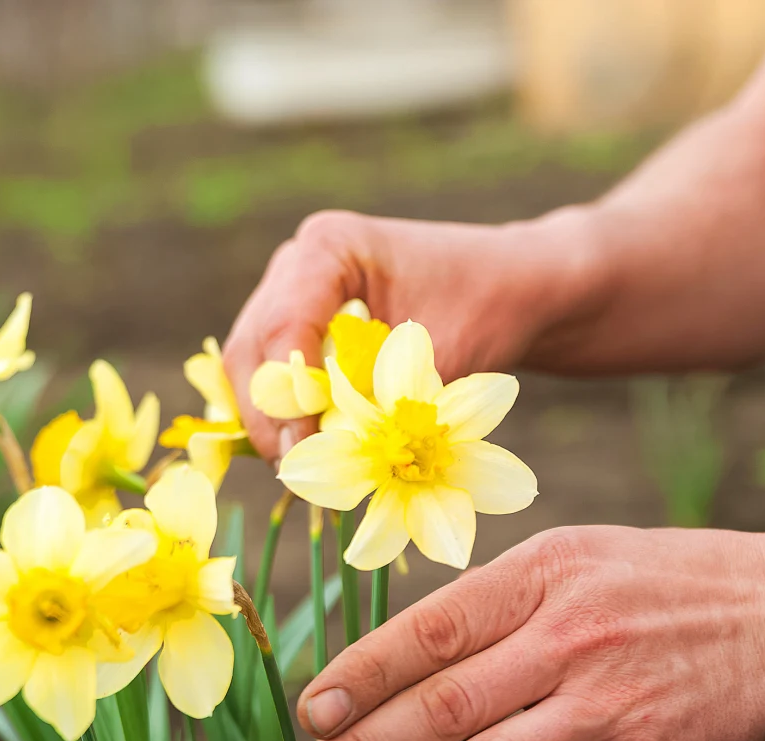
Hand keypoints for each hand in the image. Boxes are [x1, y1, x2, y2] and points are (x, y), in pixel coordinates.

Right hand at [221, 208, 605, 461]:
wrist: (512, 288)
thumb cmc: (486, 308)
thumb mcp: (441, 357)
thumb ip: (382, 401)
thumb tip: (327, 457)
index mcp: (329, 246)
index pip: (282, 329)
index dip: (284, 397)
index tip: (300, 451)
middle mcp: (298, 262)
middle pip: (252, 348)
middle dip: (266, 414)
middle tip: (292, 470)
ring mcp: (292, 291)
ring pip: (251, 365)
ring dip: (269, 417)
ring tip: (301, 467)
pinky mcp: (299, 322)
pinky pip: (269, 373)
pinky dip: (283, 412)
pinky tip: (308, 448)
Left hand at [273, 513, 764, 740]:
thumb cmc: (659, 580)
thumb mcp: (572, 554)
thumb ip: (491, 599)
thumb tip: (399, 651)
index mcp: (538, 577)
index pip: (429, 630)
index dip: (361, 673)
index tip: (309, 711)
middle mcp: (567, 637)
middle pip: (444, 703)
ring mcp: (610, 701)